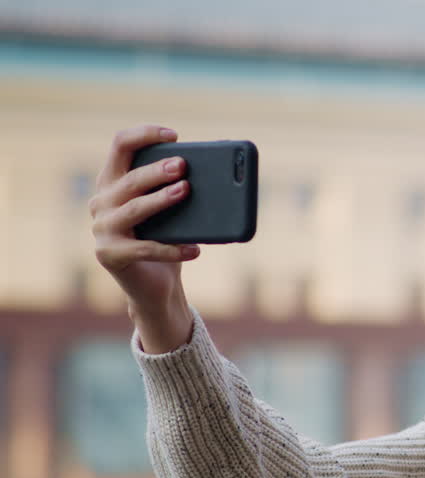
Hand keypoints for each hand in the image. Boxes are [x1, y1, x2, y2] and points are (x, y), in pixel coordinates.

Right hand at [90, 125, 197, 352]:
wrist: (157, 287)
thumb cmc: (167, 239)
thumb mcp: (174, 210)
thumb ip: (180, 186)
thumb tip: (216, 161)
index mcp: (113, 182)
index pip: (120, 145)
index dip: (145, 135)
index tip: (174, 135)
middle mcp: (101, 202)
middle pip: (129, 178)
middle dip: (156, 170)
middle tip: (183, 166)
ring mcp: (102, 230)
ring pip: (134, 209)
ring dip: (160, 199)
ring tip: (186, 191)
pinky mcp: (110, 256)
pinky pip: (145, 249)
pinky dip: (172, 249)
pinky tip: (195, 249)